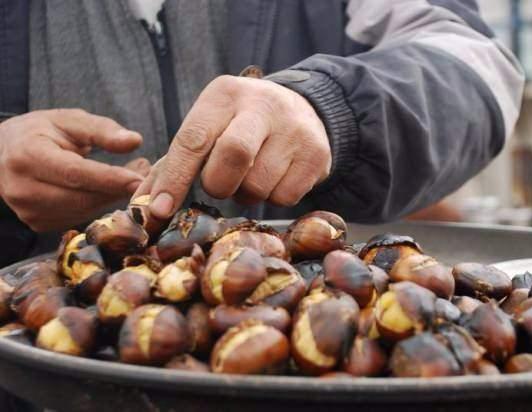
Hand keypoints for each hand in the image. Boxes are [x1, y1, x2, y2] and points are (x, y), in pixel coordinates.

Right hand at [0, 109, 146, 231]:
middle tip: (145, 178)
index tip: (139, 179)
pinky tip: (109, 192)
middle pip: (80, 197)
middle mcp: (22, 188)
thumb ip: (102, 130)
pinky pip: (77, 218)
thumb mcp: (70, 120)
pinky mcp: (37, 223)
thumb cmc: (42, 132)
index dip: (109, 178)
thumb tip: (135, 140)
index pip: (75, 173)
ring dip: (111, 199)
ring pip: (82, 211)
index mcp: (28, 156)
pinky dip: (97, 206)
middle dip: (116, 190)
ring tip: (130, 180)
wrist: (4, 152)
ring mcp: (28, 210)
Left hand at [135, 75, 330, 218]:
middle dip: (219, 185)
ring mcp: (295, 129)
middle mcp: (262, 105)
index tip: (159, 210)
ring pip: (259, 186)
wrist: (301, 110)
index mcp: (224, 95)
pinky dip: (273, 198)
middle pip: (232, 157)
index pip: (193, 139)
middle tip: (220, 185)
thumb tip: (143, 206)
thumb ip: (174, 163)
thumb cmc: (240, 124)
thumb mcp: (209, 128)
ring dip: (247, 194)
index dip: (174, 177)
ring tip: (252, 175)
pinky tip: (276, 177)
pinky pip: (285, 198)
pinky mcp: (318, 154)